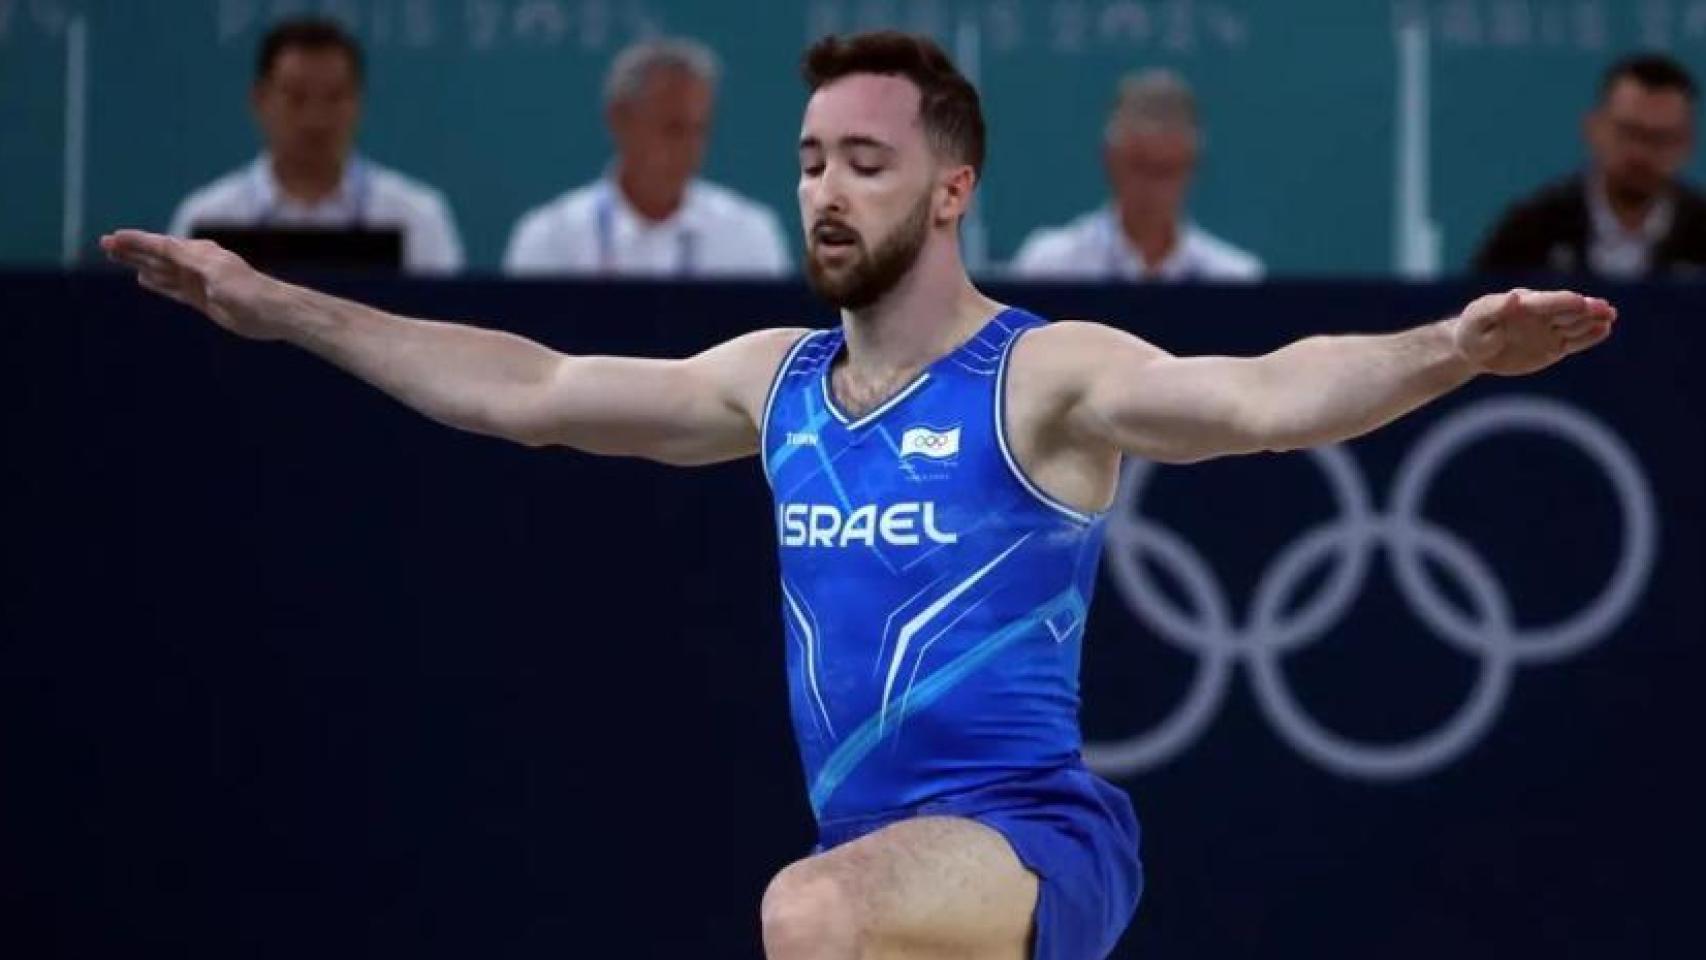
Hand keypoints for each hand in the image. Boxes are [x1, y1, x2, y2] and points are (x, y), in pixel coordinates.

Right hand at [99, 230, 283, 340]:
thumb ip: (185, 258)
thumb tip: (159, 244)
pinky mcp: (201, 299)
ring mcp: (197, 282)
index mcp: (199, 253)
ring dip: (140, 264)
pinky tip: (142, 279)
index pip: (160, 244)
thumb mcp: (212, 270)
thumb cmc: (246, 288)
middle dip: (132, 250)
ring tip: (117, 257)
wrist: (271, 312)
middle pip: (156, 255)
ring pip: (161, 270)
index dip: (136, 241)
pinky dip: (157, 283)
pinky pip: (172, 289)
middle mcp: (195, 264)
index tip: (113, 238)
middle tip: (105, 245)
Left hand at [1450, 288, 1616, 376]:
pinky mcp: (1554, 345)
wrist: (1475, 348)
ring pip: (1575, 323)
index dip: (1562, 302)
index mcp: (1523, 304)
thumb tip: (1514, 297)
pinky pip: (1575, 341)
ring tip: (1610, 317)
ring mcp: (1550, 328)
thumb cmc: (1472, 331)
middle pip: (1567, 310)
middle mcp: (1541, 314)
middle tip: (1604, 308)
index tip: (1580, 301)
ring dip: (1593, 320)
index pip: (1546, 302)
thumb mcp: (1477, 320)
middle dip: (1585, 309)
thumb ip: (1494, 309)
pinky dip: (1589, 336)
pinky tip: (1605, 329)